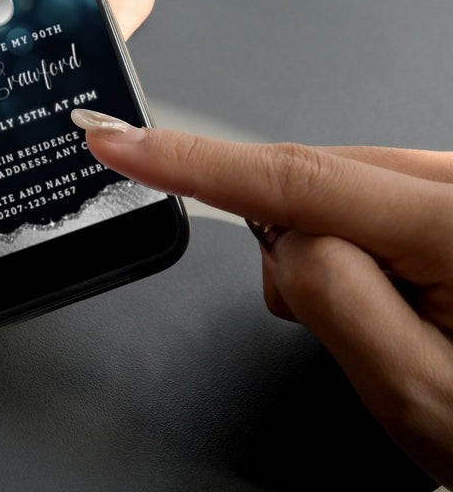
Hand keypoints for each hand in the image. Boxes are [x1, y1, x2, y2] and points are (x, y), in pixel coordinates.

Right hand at [77, 120, 452, 486]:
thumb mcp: (417, 395)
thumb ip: (332, 299)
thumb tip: (278, 235)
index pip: (295, 177)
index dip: (192, 160)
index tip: (120, 142)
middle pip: (321, 178)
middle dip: (298, 242)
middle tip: (353, 330)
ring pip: (346, 187)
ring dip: (338, 249)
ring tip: (400, 324)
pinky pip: (376, 195)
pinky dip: (364, 242)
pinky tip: (410, 297)